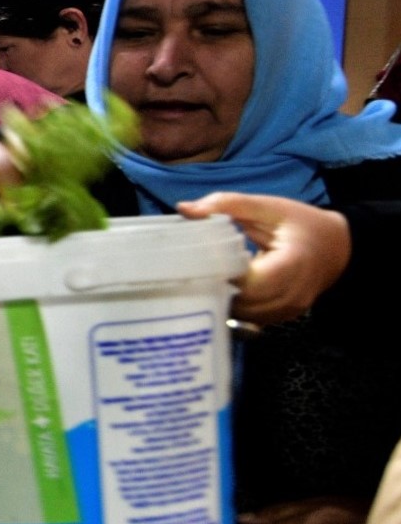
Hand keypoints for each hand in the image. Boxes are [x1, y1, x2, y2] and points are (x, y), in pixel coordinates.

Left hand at [176, 192, 350, 324]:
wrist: (337, 248)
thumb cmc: (302, 225)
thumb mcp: (268, 207)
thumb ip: (226, 205)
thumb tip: (184, 209)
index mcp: (292, 264)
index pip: (245, 281)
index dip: (217, 273)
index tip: (191, 260)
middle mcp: (292, 295)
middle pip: (240, 302)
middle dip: (213, 287)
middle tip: (187, 271)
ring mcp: (288, 310)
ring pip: (242, 314)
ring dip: (220, 299)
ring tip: (201, 279)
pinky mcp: (281, 318)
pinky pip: (250, 317)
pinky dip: (233, 305)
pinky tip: (220, 289)